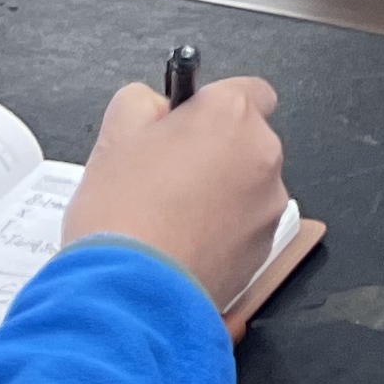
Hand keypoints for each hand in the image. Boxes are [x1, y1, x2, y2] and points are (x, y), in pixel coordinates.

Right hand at [65, 74, 288, 314]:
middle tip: (168, 173)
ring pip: (246, 185)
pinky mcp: (264, 248)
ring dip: (220, 192)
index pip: (248, 90)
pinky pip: (246, 225)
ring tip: (171, 215)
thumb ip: (143, 102)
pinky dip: (223, 229)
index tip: (188, 122)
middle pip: (245, 140)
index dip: (214, 106)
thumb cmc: (122, 215)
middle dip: (214, 151)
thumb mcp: (115, 134)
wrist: (130, 293)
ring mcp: (268, 204)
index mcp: (230, 115)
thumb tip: (157, 104)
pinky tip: (183, 242)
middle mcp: (261, 154)